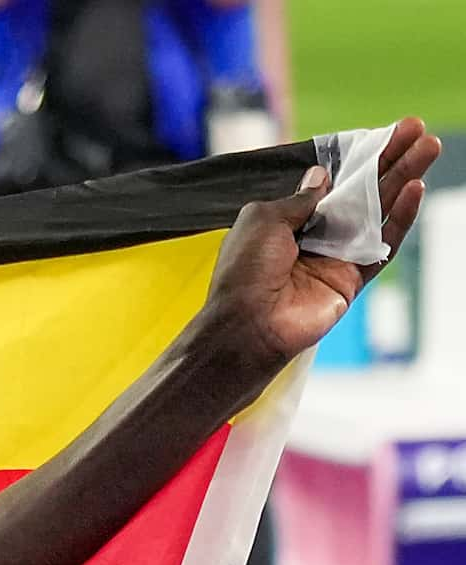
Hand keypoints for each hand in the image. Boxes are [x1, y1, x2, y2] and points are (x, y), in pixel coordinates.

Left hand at [195, 119, 442, 377]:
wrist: (247, 326)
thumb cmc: (244, 273)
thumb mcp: (263, 220)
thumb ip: (299, 197)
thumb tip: (322, 173)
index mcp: (288, 220)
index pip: (332, 182)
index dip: (358, 157)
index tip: (386, 133)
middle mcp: (315, 235)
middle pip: (362, 190)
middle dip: (391, 159)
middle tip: (417, 129)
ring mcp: (337, 256)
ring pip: (379, 211)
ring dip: (404, 178)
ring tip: (430, 146)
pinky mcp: (352, 278)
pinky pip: (383, 244)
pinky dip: (400, 218)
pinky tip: (415, 188)